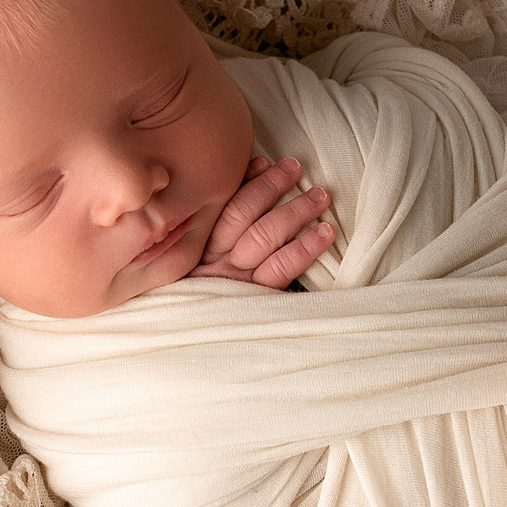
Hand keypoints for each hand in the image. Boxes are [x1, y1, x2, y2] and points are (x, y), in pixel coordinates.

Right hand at [189, 156, 335, 288]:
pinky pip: (281, 270)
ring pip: (265, 237)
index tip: (263, 162)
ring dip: (295, 212)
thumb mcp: (185, 267)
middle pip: (243, 214)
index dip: (245, 182)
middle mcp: (212, 261)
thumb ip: (206, 236)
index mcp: (194, 247)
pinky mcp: (253, 301)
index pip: (220, 205)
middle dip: (273, 187)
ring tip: (320, 196)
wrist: (183, 345)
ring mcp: (234, 281)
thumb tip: (244, 189)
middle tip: (297, 167)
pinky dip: (304, 249)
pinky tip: (323, 234)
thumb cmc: (190, 301)